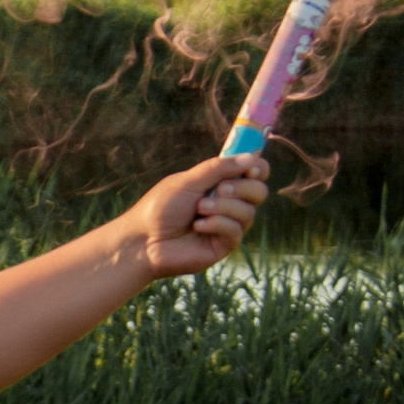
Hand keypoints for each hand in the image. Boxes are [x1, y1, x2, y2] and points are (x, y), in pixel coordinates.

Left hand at [128, 154, 267, 279]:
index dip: (258, 168)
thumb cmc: (160, 208)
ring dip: (224, 207)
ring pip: (248, 212)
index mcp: (220, 183)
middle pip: (259, 192)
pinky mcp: (223, 245)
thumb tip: (252, 157)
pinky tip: (198, 226)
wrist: (144, 240)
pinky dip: (218, 224)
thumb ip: (218, 168)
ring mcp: (227, 225)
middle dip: (242, 188)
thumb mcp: (188, 181)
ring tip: (199, 209)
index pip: (253, 173)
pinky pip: (236, 231)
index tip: (252, 169)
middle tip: (219, 189)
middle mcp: (228, 204)